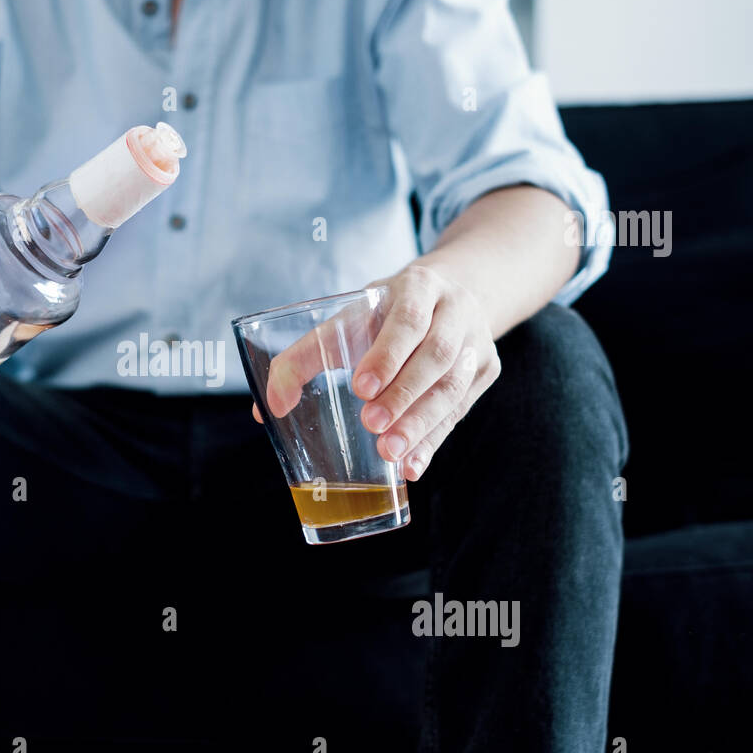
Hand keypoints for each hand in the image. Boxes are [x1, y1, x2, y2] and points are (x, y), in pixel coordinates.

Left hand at [254, 265, 499, 480]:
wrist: (453, 293)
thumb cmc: (385, 314)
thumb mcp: (348, 319)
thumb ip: (304, 356)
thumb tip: (268, 409)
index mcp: (419, 286)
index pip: (408, 319)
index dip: (387, 354)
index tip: (361, 387)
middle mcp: (455, 310)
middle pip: (436, 356)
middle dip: (404, 394)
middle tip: (373, 426)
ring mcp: (476, 343)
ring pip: (454, 387)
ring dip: (421, 424)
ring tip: (391, 454)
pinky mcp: (485, 372)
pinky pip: (460, 411)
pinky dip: (434, 441)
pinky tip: (413, 466)